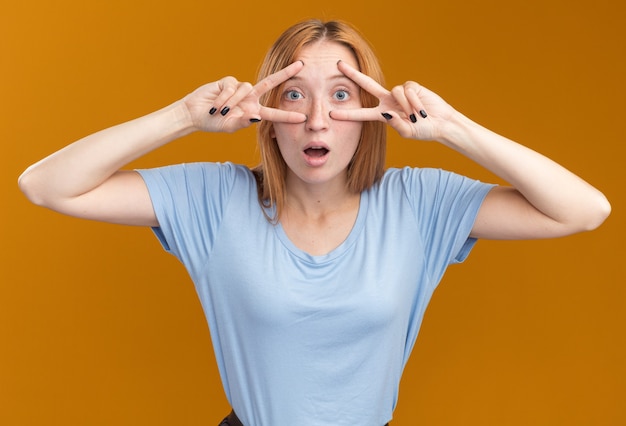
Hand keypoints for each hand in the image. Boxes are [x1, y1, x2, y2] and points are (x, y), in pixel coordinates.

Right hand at [182, 61, 306, 132]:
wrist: (195, 115)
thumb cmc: (213, 123)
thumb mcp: (229, 126)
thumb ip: (243, 122)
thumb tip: (258, 117)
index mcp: (254, 112)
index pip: (274, 113)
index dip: (287, 116)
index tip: (303, 118)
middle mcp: (250, 98)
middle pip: (270, 84)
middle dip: (285, 74)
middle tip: (301, 65)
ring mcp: (240, 89)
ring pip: (245, 90)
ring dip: (231, 103)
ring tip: (220, 112)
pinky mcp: (228, 82)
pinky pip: (231, 87)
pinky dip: (223, 98)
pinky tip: (214, 105)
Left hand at [330, 60, 456, 141]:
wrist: (441, 123)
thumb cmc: (424, 130)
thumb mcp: (408, 132)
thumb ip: (396, 125)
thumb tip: (387, 112)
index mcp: (383, 114)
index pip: (362, 113)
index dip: (348, 114)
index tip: (332, 113)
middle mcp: (388, 101)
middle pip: (367, 84)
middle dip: (353, 75)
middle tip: (338, 65)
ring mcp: (399, 93)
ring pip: (396, 92)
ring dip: (407, 106)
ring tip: (416, 116)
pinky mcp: (411, 86)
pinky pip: (408, 90)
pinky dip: (414, 101)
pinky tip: (422, 108)